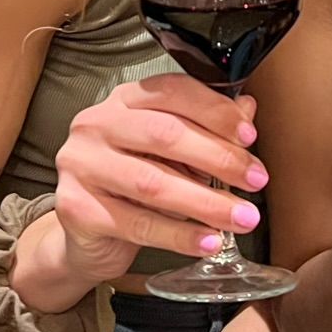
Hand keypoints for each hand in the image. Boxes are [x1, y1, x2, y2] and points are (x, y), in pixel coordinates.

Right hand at [50, 74, 268, 276]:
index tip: (249, 136)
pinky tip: (209, 240)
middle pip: (165, 134)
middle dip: (219, 158)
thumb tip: (248, 111)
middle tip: (256, 180)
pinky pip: (138, 223)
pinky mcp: (76, 208)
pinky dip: (180, 235)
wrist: (86, 235)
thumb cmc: (132, 184)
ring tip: (241, 217)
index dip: (215, 112)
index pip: (172, 91)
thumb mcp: (171, 153)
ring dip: (207, 202)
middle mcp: (96, 125)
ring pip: (153, 182)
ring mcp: (81, 165)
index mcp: (123, 100)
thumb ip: (206, 129)